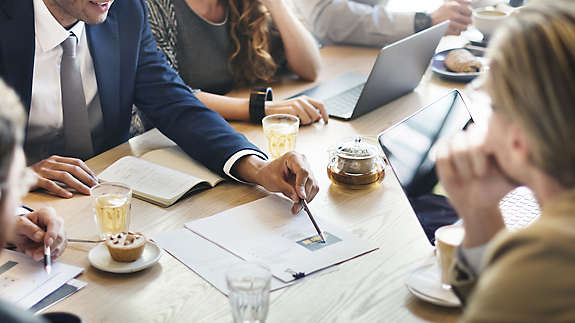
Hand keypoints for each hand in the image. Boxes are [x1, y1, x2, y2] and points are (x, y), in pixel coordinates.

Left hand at [10, 208, 66, 260]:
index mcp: (47, 213)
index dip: (52, 233)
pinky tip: (37, 253)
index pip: (54, 222)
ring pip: (59, 246)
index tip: (47, 243)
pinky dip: (47, 256)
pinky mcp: (60, 243)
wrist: (20, 232)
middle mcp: (56, 222)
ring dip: (45, 253)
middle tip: (35, 255)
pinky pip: (57, 252)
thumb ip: (28, 229)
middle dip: (48, 248)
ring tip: (31, 252)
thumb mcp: (18, 226)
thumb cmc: (20, 226)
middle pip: (60, 236)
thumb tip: (41, 237)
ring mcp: (60, 232)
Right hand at [29, 155, 98, 197]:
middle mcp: (51, 162)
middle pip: (73, 169)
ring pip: (64, 176)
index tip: (96, 179)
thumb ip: (65, 171)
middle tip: (95, 186)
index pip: (77, 162)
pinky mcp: (35, 179)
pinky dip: (60, 190)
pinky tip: (68, 196)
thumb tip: (85, 179)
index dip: (88, 171)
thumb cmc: (38, 175)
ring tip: (86, 192)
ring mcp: (43, 170)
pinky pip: (50, 185)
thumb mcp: (52, 169)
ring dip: (78, 185)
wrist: (16, 177)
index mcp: (56, 159)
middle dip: (86, 178)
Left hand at [233, 153, 319, 212]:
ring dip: (307, 197)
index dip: (302, 185)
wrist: (266, 173)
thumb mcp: (275, 182)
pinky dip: (307, 196)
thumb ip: (287, 190)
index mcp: (293, 157)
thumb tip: (298, 198)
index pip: (303, 171)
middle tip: (297, 206)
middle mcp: (302, 161)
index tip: (301, 196)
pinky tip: (300, 202)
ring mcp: (306, 168)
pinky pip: (312, 188)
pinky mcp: (308, 177)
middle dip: (304, 195)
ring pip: (313, 185)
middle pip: (310, 179)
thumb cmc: (268, 173)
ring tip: (297, 206)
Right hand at [265, 96, 327, 124]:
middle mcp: (302, 100)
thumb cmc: (286, 111)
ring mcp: (296, 104)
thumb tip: (319, 118)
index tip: (326, 121)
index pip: (320, 104)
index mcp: (305, 99)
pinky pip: (302, 120)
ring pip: (309, 118)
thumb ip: (309, 111)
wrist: (270, 109)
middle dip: (313, 121)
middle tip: (306, 122)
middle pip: (316, 114)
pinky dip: (299, 123)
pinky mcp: (292, 109)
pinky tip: (294, 120)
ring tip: (298, 120)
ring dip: (305, 123)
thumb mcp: (299, 108)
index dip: (325, 113)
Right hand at [431, 1, 472, 35]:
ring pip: (465, 28)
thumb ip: (460, 0)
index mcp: (455, 6)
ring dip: (462, 27)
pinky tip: (453, 29)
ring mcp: (451, 24)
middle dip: (466, 22)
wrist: (427, 20)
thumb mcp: (448, 2)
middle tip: (462, 22)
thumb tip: (470, 2)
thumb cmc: (438, 11)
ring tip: (458, 26)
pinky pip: (458, 33)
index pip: (469, 12)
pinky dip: (456, 32)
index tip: (464, 16)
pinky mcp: (448, 31)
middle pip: (469, 21)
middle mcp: (453, 15)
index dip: (468, 15)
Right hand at [435, 127, 515, 246]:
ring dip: (461, 160)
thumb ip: (526, 168)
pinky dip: (446, 161)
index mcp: (497, 144)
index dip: (489, 140)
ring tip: (469, 178)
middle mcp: (478, 144)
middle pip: (472, 130)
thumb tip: (526, 146)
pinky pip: (440, 152)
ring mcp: (460, 152)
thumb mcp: (521, 182)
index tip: (494, 160)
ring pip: (455, 139)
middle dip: (475, 152)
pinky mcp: (444, 162)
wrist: (485, 214)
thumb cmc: (505, 197)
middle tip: (481, 175)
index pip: (490, 126)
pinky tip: (456, 178)